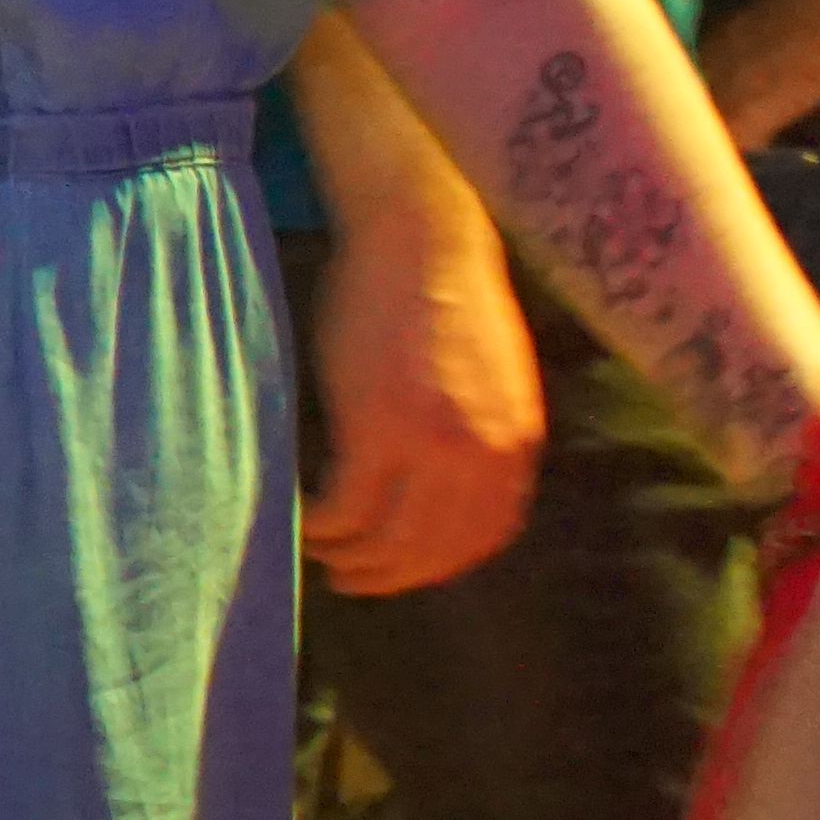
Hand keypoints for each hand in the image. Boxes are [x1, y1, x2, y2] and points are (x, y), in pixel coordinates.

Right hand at [304, 210, 547, 597]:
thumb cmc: (440, 292)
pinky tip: (302, 521)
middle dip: (392, 575)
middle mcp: (484, 455)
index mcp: (517, 442)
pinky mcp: (378, 429)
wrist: (421, 238)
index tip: (406, 567)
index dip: (441, 563)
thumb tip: (451, 475)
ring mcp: (433, 445)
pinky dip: (322, 526)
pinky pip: (347, 507)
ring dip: (352, 559)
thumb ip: (483, 429)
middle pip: (437, 549)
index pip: (488, 534)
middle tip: (352, 581)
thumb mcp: (490, 375)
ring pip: (391, 538)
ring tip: (321, 554)